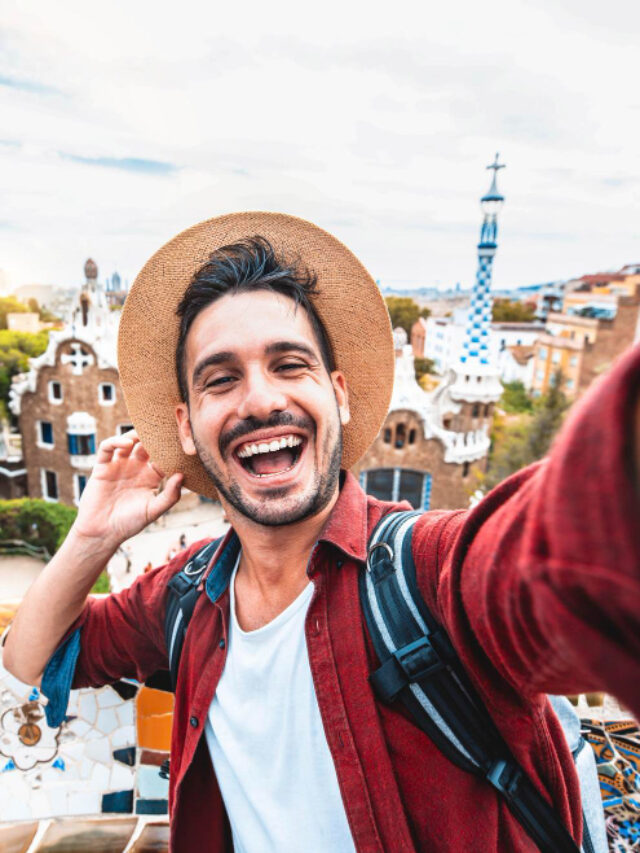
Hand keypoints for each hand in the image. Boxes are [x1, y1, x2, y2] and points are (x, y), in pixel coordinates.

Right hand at [71, 430, 183, 550]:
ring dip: (135, 435)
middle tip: (162, 429)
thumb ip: (170, 495)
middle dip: (153, 437)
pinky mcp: (102, 467)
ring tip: (144, 433)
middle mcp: (135, 469)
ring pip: (127, 442)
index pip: (163, 458)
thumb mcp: (153, 510)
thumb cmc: (129, 524)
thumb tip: (182, 476)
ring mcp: (118, 466)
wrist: (102, 532)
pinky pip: (107, 448)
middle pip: (146, 446)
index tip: (180, 442)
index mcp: (150, 477)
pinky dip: (115, 441)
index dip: (170, 450)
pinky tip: (126, 443)